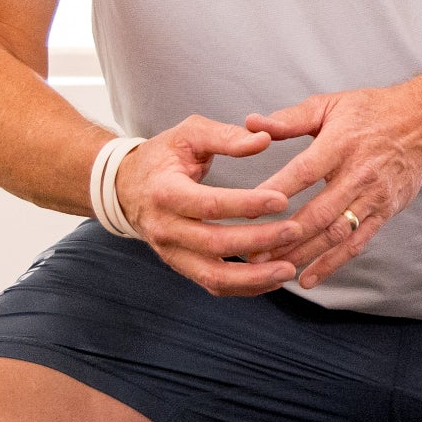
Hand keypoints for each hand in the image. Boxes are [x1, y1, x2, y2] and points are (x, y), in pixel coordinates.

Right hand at [116, 117, 307, 297]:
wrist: (125, 187)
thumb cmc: (161, 157)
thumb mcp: (188, 134)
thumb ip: (226, 136)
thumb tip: (264, 140)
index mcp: (165, 192)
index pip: (210, 204)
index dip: (247, 204)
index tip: (282, 199)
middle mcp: (165, 228)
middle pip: (215, 244)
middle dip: (259, 240)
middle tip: (295, 230)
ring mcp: (171, 252)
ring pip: (214, 276)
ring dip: (254, 277)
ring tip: (289, 268)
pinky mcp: (181, 266)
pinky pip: (213, 285)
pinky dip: (245, 287)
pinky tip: (273, 278)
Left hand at [237, 84, 421, 289]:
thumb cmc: (373, 111)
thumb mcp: (330, 105)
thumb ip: (289, 119)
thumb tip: (251, 124)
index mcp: (341, 144)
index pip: (304, 172)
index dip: (275, 191)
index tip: (247, 210)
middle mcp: (359, 174)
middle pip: (319, 212)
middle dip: (284, 236)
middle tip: (251, 252)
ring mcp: (374, 197)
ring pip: (336, 233)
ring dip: (304, 254)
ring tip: (272, 269)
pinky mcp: (385, 212)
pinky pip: (356, 243)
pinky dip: (332, 263)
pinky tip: (308, 278)